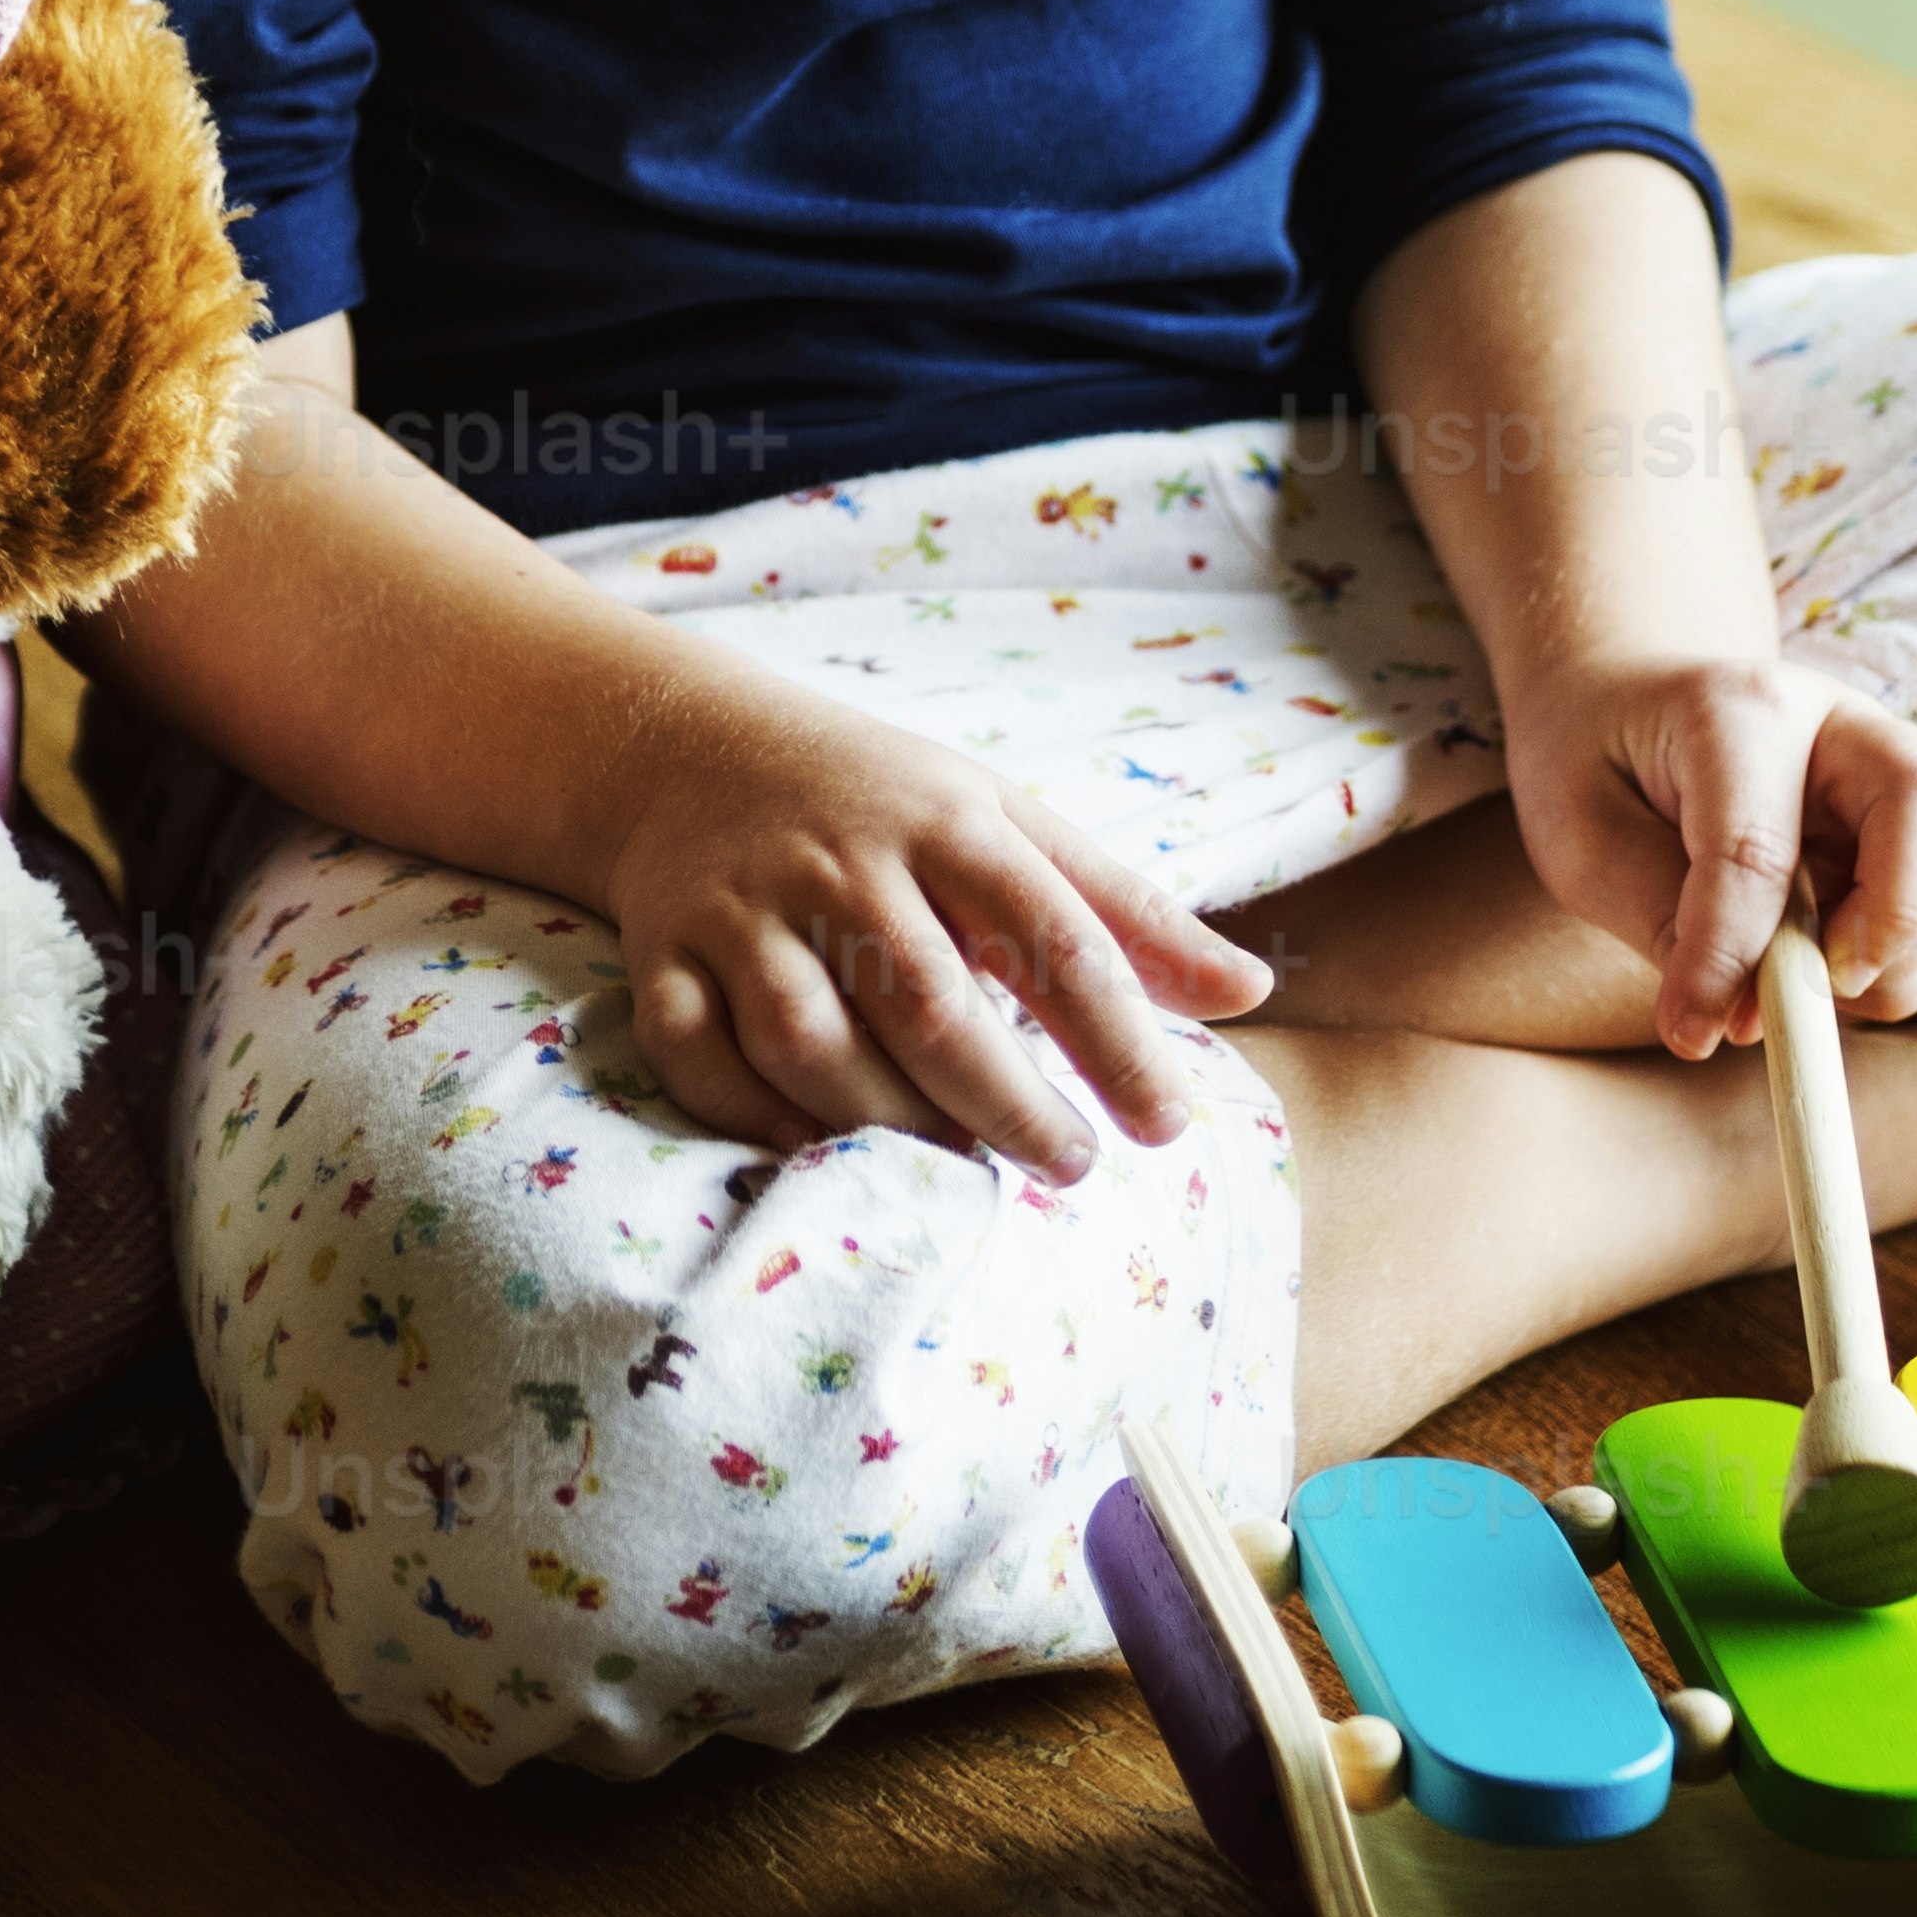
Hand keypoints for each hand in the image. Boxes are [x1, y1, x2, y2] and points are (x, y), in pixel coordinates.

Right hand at [593, 669, 1273, 1179]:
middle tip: (1067, 1166)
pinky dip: (754, 1116)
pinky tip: (821, 1149)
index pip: (1049, 933)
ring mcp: (741, 908)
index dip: (1116, 1039)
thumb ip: (1126, 912)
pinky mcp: (662, 953)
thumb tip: (1253, 990)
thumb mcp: (1010, 824)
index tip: (1165, 1126)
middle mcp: (841, 860)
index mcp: (947, 820)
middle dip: (1007, 1103)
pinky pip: (696, 1055)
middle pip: (929, 1003)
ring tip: (957, 1165)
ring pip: (809, 1040)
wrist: (687, 749)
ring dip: (887, 1121)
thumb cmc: (884, 804)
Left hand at [1487, 651, 1916, 1067]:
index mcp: (1739, 708)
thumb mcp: (1583, 837)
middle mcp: (1839, 725)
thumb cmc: (1596, 764)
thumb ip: (1662, 917)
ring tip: (1796, 983)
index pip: (1755, 845)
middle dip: (1891, 919)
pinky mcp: (1912, 831)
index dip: (1727, 955)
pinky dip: (1900, 969)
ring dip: (1896, 961)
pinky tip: (1820, 970)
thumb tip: (1746, 1017)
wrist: (1625, 704)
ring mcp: (1889, 774)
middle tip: (1820, 984)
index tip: (1690, 1033)